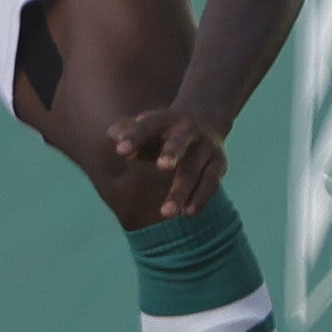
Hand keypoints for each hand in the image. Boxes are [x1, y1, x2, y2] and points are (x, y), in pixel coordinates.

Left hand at [108, 106, 229, 218]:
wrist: (205, 120)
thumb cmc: (162, 130)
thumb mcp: (145, 125)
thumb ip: (127, 131)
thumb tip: (113, 138)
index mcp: (165, 118)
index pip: (147, 124)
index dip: (134, 136)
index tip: (120, 150)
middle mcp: (189, 130)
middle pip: (181, 141)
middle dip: (173, 152)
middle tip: (161, 166)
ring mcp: (207, 147)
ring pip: (195, 169)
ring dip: (182, 190)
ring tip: (166, 213)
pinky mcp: (219, 164)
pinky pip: (210, 182)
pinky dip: (200, 198)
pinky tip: (187, 213)